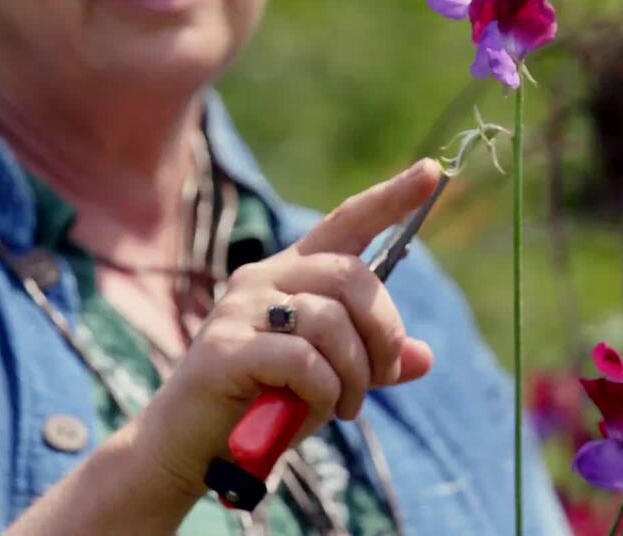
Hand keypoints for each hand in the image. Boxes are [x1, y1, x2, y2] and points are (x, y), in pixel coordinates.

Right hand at [131, 159, 440, 494]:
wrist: (192, 448)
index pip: (346, 222)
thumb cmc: (263, 406)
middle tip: (382, 376)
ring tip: (343, 407)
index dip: (389, 199)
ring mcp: (241, 308)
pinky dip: (325, 390)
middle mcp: (264, 277)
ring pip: (331, 319)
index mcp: (291, 273)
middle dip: (383, 331)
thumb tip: (424, 357)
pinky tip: (315, 411)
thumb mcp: (331, 379)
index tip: (430, 174)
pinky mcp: (226, 348)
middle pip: (352, 276)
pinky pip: (304, 359)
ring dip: (354, 373)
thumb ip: (372, 362)